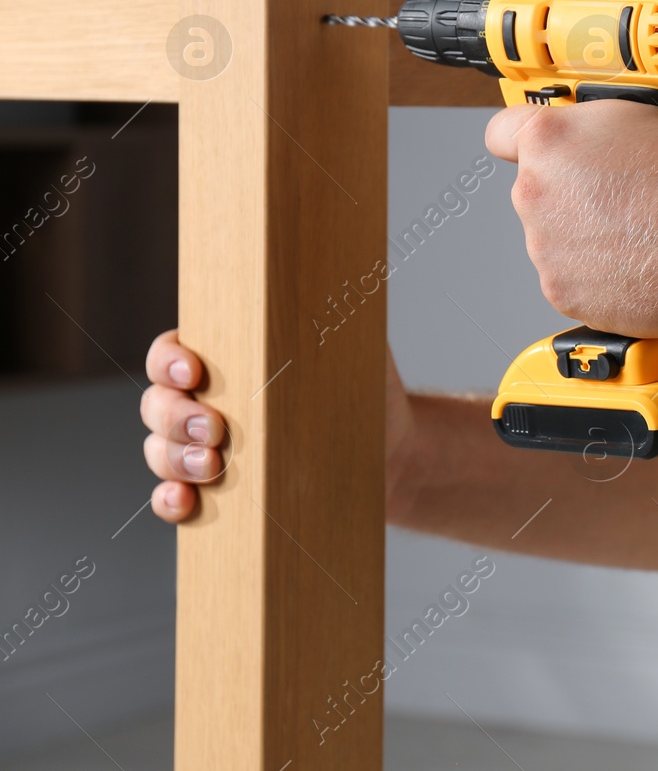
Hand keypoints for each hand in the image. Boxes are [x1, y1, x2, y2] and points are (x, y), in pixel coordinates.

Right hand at [140, 330, 417, 522]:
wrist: (389, 447)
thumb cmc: (363, 385)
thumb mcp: (353, 340)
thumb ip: (331, 307)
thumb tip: (335, 269)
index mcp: (225, 356)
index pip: (169, 353)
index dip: (168, 362)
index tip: (194, 373)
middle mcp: (204, 399)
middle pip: (156, 404)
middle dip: (174, 417)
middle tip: (215, 430)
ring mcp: (205, 447)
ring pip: (160, 450)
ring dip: (175, 460)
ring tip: (214, 468)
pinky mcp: (217, 490)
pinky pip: (175, 496)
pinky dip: (170, 501)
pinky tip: (186, 501)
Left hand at [484, 95, 657, 335]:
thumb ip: (625, 103)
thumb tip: (631, 99)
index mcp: (551, 140)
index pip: (503, 131)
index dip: (527, 134)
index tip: (545, 144)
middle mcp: (536, 194)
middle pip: (536, 186)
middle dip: (571, 187)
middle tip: (620, 188)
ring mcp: (545, 248)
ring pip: (555, 234)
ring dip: (585, 231)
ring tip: (637, 227)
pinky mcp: (563, 291)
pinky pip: (572, 276)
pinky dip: (597, 271)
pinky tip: (637, 258)